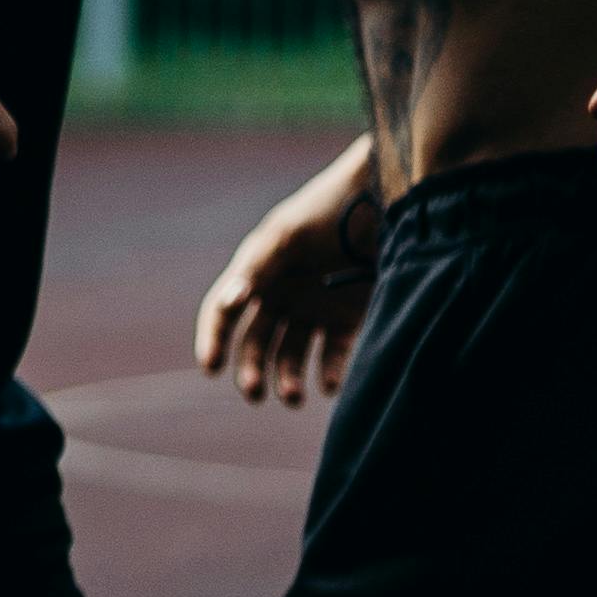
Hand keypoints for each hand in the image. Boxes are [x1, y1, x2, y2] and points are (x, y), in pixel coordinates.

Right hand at [192, 153, 378, 406]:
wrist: (385, 201)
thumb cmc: (329, 210)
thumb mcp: (287, 234)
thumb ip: (256, 267)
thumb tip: (229, 301)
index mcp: (258, 273)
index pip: (224, 312)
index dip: (213, 339)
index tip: (211, 368)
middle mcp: (281, 295)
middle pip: (255, 343)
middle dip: (251, 370)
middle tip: (254, 392)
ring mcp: (314, 309)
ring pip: (290, 357)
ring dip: (286, 379)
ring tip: (293, 395)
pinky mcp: (347, 319)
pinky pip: (331, 356)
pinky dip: (327, 375)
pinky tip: (327, 383)